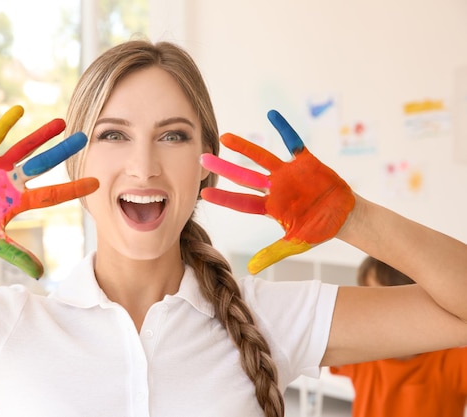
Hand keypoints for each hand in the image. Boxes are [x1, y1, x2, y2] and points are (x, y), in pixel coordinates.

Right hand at [0, 105, 98, 277]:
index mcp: (19, 201)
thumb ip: (18, 257)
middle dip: (64, 152)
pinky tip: (20, 110)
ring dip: (42, 135)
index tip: (97, 182)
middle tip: (86, 138)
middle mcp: (13, 181)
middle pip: (44, 164)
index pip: (53, 193)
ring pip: (25, 148)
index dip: (74, 188)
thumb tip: (42, 275)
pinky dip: (5, 124)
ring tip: (62, 122)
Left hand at [200, 110, 353, 274]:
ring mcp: (288, 174)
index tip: (204, 193)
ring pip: (262, 158)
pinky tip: (271, 114)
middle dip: (224, 169)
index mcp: (270, 208)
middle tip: (202, 159)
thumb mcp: (296, 244)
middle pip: (244, 177)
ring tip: (225, 137)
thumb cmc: (319, 230)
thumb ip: (273, 253)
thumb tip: (250, 269)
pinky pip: (293, 142)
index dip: (225, 198)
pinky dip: (284, 129)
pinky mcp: (305, 162)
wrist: (345, 216)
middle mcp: (274, 188)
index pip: (242, 202)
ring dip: (245, 148)